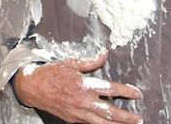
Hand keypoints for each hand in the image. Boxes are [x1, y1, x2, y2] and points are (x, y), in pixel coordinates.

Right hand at [14, 51, 142, 123]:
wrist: (32, 87)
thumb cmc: (50, 74)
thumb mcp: (71, 63)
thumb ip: (91, 61)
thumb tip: (104, 54)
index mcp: (83, 85)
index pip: (111, 89)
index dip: (126, 91)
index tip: (137, 94)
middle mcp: (82, 101)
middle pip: (110, 112)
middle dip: (127, 117)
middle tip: (138, 118)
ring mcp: (78, 112)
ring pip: (102, 123)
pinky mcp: (72, 119)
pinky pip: (90, 123)